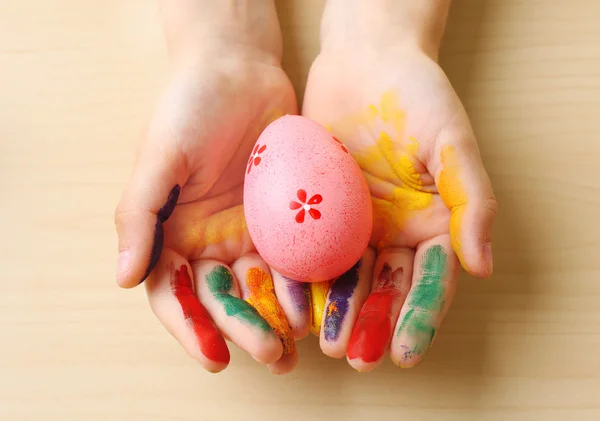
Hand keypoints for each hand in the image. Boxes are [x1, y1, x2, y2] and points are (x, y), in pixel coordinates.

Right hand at [114, 0, 302, 373]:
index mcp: (172, 233)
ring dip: (279, 317)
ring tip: (300, 343)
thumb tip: (123, 279)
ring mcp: (250, 230)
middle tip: (273, 355)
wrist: (238, 67)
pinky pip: (296, 257)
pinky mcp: (285, 217)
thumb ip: (139, 217)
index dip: (191, 328)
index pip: (176, 293)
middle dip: (245, 329)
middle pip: (225, 299)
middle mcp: (210, 239)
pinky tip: (322, 302)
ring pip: (264, 287)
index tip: (214, 357)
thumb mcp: (157, 157)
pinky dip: (306, 282)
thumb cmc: (188, 105)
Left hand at [301, 0, 496, 370]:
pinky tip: (293, 302)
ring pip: (345, 277)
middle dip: (371, 324)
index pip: (428, 281)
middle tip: (356, 357)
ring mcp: (354, 223)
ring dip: (336, 312)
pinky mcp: (318, 210)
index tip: (406, 352)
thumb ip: (471, 200)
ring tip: (325, 343)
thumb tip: (481, 266)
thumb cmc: (417, 93)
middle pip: (385, 288)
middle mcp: (392, 231)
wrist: (365, 59)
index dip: (419, 317)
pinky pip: (310, 248)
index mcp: (431, 223)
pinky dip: (304, 277)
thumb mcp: (453, 141)